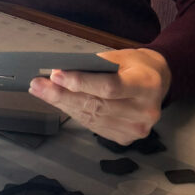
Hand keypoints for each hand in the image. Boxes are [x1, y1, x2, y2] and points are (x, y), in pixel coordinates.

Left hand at [28, 48, 170, 144]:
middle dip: (61, 95)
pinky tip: (60, 102)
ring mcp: (137, 129)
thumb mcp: (119, 56)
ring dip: (63, 104)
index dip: (80, 82)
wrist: (157, 82)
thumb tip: (58, 72)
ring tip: (42, 91)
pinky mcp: (127, 138)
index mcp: (146, 85)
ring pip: (91, 117)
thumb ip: (94, 65)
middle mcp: (145, 111)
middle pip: (96, 105)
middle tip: (37, 85)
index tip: (55, 74)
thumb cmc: (134, 64)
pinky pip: (93, 126)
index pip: (109, 86)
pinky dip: (75, 113)